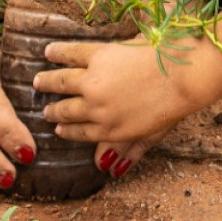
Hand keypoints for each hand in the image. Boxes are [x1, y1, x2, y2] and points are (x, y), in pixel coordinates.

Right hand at [32, 39, 210, 174]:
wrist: (183, 74)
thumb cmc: (174, 105)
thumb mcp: (152, 135)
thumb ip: (131, 151)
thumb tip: (110, 168)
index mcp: (109, 130)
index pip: (79, 133)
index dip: (67, 130)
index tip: (58, 128)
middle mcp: (95, 109)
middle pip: (66, 111)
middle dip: (53, 111)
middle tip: (45, 109)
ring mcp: (94, 82)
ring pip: (62, 82)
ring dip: (47, 82)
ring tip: (38, 80)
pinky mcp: (99, 56)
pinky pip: (71, 54)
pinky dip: (58, 52)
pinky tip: (48, 51)